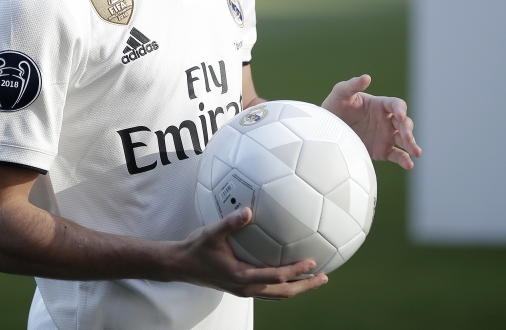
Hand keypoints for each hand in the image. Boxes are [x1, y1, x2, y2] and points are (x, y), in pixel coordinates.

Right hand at [174, 208, 327, 298]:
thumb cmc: (196, 248)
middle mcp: (245, 288)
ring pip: (277, 295)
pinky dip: (284, 287)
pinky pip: (269, 292)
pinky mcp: (242, 288)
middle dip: (305, 286)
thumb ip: (230, 222)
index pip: (276, 276)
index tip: (313, 263)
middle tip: (324, 278)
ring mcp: (244, 291)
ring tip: (315, 281)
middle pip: (283, 292)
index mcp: (241, 276)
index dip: (296, 271)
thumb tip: (248, 210)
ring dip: (297, 289)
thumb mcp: (211, 233)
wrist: (181, 265)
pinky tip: (291, 278)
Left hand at [322, 75, 421, 169]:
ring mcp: (385, 136)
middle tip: (407, 137)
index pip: (396, 105)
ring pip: (404, 140)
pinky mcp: (382, 151)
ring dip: (412, 145)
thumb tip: (366, 77)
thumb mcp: (341, 93)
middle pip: (404, 123)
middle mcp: (386, 120)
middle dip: (408, 129)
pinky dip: (404, 160)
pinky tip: (409, 165)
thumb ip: (353, 85)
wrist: (326, 130)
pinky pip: (397, 155)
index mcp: (380, 105)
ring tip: (416, 153)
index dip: (400, 109)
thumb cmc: (334, 107)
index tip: (400, 115)